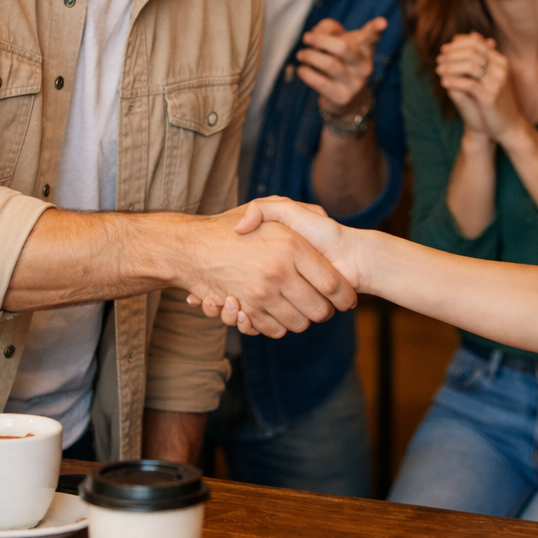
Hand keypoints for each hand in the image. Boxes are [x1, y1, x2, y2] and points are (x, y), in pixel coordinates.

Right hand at [174, 198, 356, 338]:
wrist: (192, 247)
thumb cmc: (234, 226)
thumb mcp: (271, 207)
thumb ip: (302, 211)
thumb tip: (325, 222)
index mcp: (291, 245)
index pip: (333, 283)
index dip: (344, 295)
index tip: (346, 299)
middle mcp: (278, 271)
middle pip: (319, 310)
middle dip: (325, 311)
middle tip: (323, 305)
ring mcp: (261, 293)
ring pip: (299, 324)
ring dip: (302, 320)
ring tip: (299, 308)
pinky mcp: (246, 309)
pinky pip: (274, 330)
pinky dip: (279, 327)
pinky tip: (277, 313)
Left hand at [297, 17, 386, 119]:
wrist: (347, 101)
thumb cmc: (340, 62)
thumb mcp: (338, 41)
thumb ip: (328, 28)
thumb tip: (316, 32)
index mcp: (365, 49)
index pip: (371, 37)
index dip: (376, 29)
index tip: (382, 22)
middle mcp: (364, 66)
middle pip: (342, 47)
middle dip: (320, 40)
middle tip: (306, 38)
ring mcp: (355, 83)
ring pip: (329, 64)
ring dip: (310, 56)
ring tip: (301, 54)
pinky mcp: (343, 98)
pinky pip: (320, 82)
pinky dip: (306, 73)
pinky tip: (302, 69)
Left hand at [435, 33, 525, 143]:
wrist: (510, 126)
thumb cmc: (496, 100)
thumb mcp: (488, 77)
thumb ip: (477, 59)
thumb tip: (459, 37)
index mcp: (501, 62)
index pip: (477, 43)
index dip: (458, 44)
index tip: (444, 49)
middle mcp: (501, 69)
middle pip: (473, 51)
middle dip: (452, 54)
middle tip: (439, 59)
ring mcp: (497, 82)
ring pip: (470, 66)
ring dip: (451, 66)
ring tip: (439, 70)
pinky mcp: (490, 97)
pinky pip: (469, 84)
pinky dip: (454, 81)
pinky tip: (444, 83)